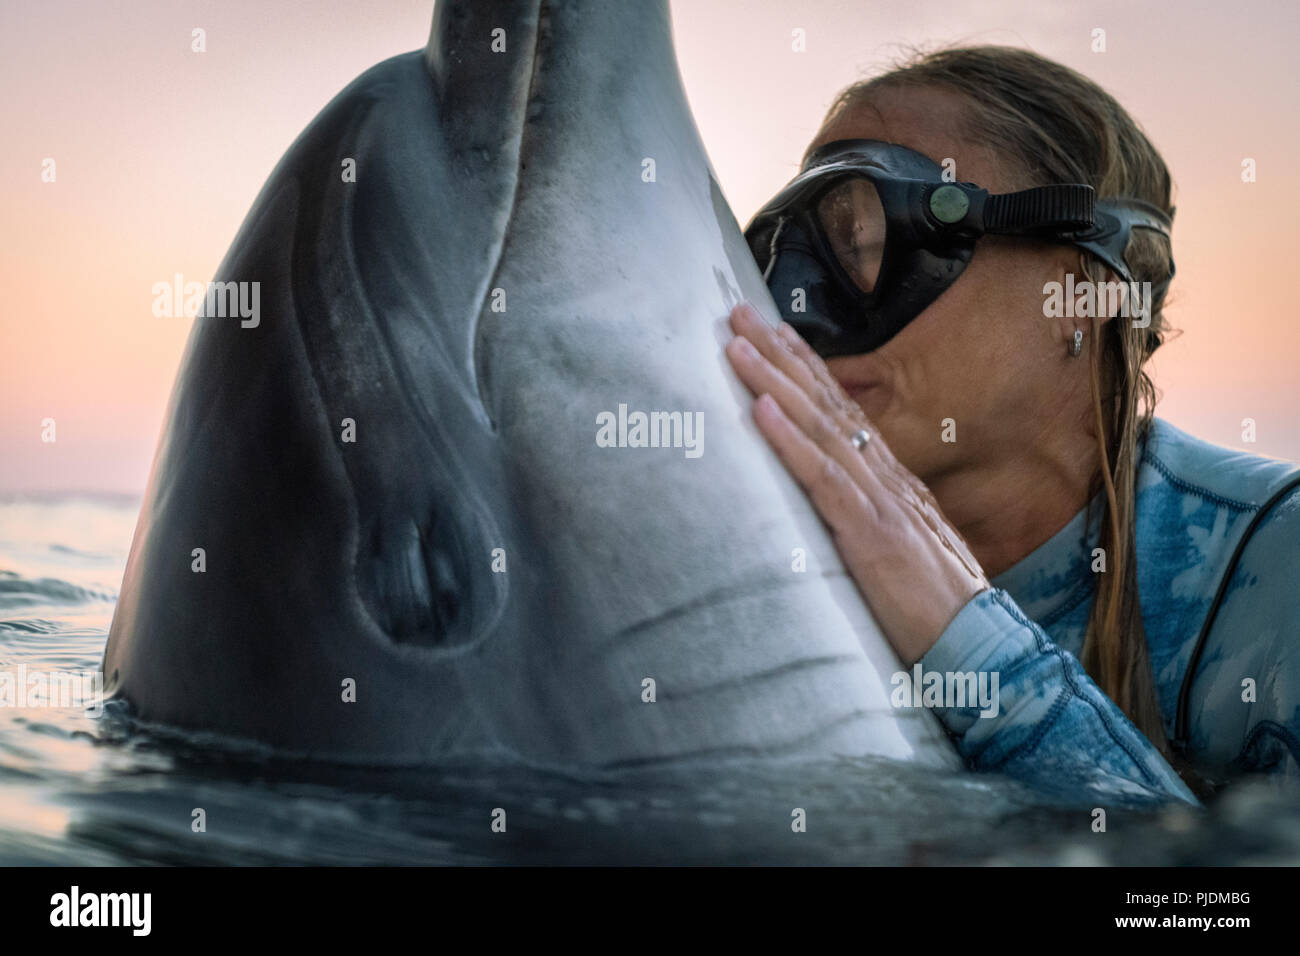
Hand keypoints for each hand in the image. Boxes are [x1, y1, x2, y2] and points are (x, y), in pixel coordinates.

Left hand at [724, 302, 988, 664]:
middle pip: (826, 404)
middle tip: (737, 312)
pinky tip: (759, 411)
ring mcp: (880, 503)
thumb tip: (834, 505)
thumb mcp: (898, 554)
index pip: (841, 412)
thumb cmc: (936, 611)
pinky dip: (790, 442)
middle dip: (780, 356)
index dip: (805, 369)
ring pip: (820, 429)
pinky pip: (824, 480)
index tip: (771, 332)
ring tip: (737, 344)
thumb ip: (868, 523)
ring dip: (774, 383)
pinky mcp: (871, 535)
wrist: (981, 650)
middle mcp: (886, 480)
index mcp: (891, 484)